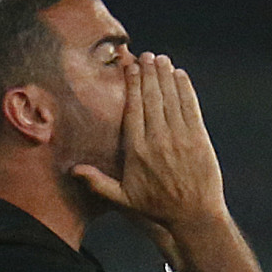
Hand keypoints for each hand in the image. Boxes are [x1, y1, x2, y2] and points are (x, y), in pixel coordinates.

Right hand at [71, 53, 225, 230]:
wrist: (194, 216)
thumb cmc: (157, 208)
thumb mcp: (124, 199)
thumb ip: (98, 183)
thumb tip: (73, 170)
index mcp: (137, 150)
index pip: (133, 108)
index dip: (132, 84)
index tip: (131, 67)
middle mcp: (157, 140)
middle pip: (151, 97)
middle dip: (149, 72)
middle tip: (147, 55)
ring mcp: (180, 138)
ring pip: (170, 97)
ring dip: (165, 75)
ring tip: (161, 59)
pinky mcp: (198, 138)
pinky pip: (190, 106)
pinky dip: (185, 88)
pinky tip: (180, 75)